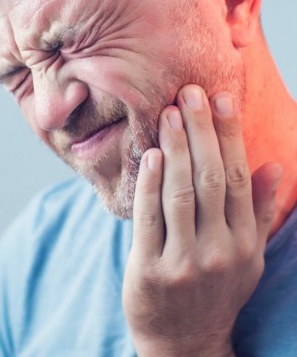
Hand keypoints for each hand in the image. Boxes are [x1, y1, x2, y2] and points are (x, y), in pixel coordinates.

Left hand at [122, 84, 281, 356]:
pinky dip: (149, 184)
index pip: (240, 178)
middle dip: (202, 131)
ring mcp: (185, 263)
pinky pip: (149, 219)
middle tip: (190, 92)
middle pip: (212, 179)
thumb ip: (261, 210)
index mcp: (245, 243)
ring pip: (181, 194)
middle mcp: (220, 251)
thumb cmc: (217, 289)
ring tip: (169, 113)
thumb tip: (275, 166)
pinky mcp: (150, 271)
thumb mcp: (250, 256)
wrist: (184, 343)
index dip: (230, 135)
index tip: (222, 98)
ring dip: (175, 149)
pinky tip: (150, 154)